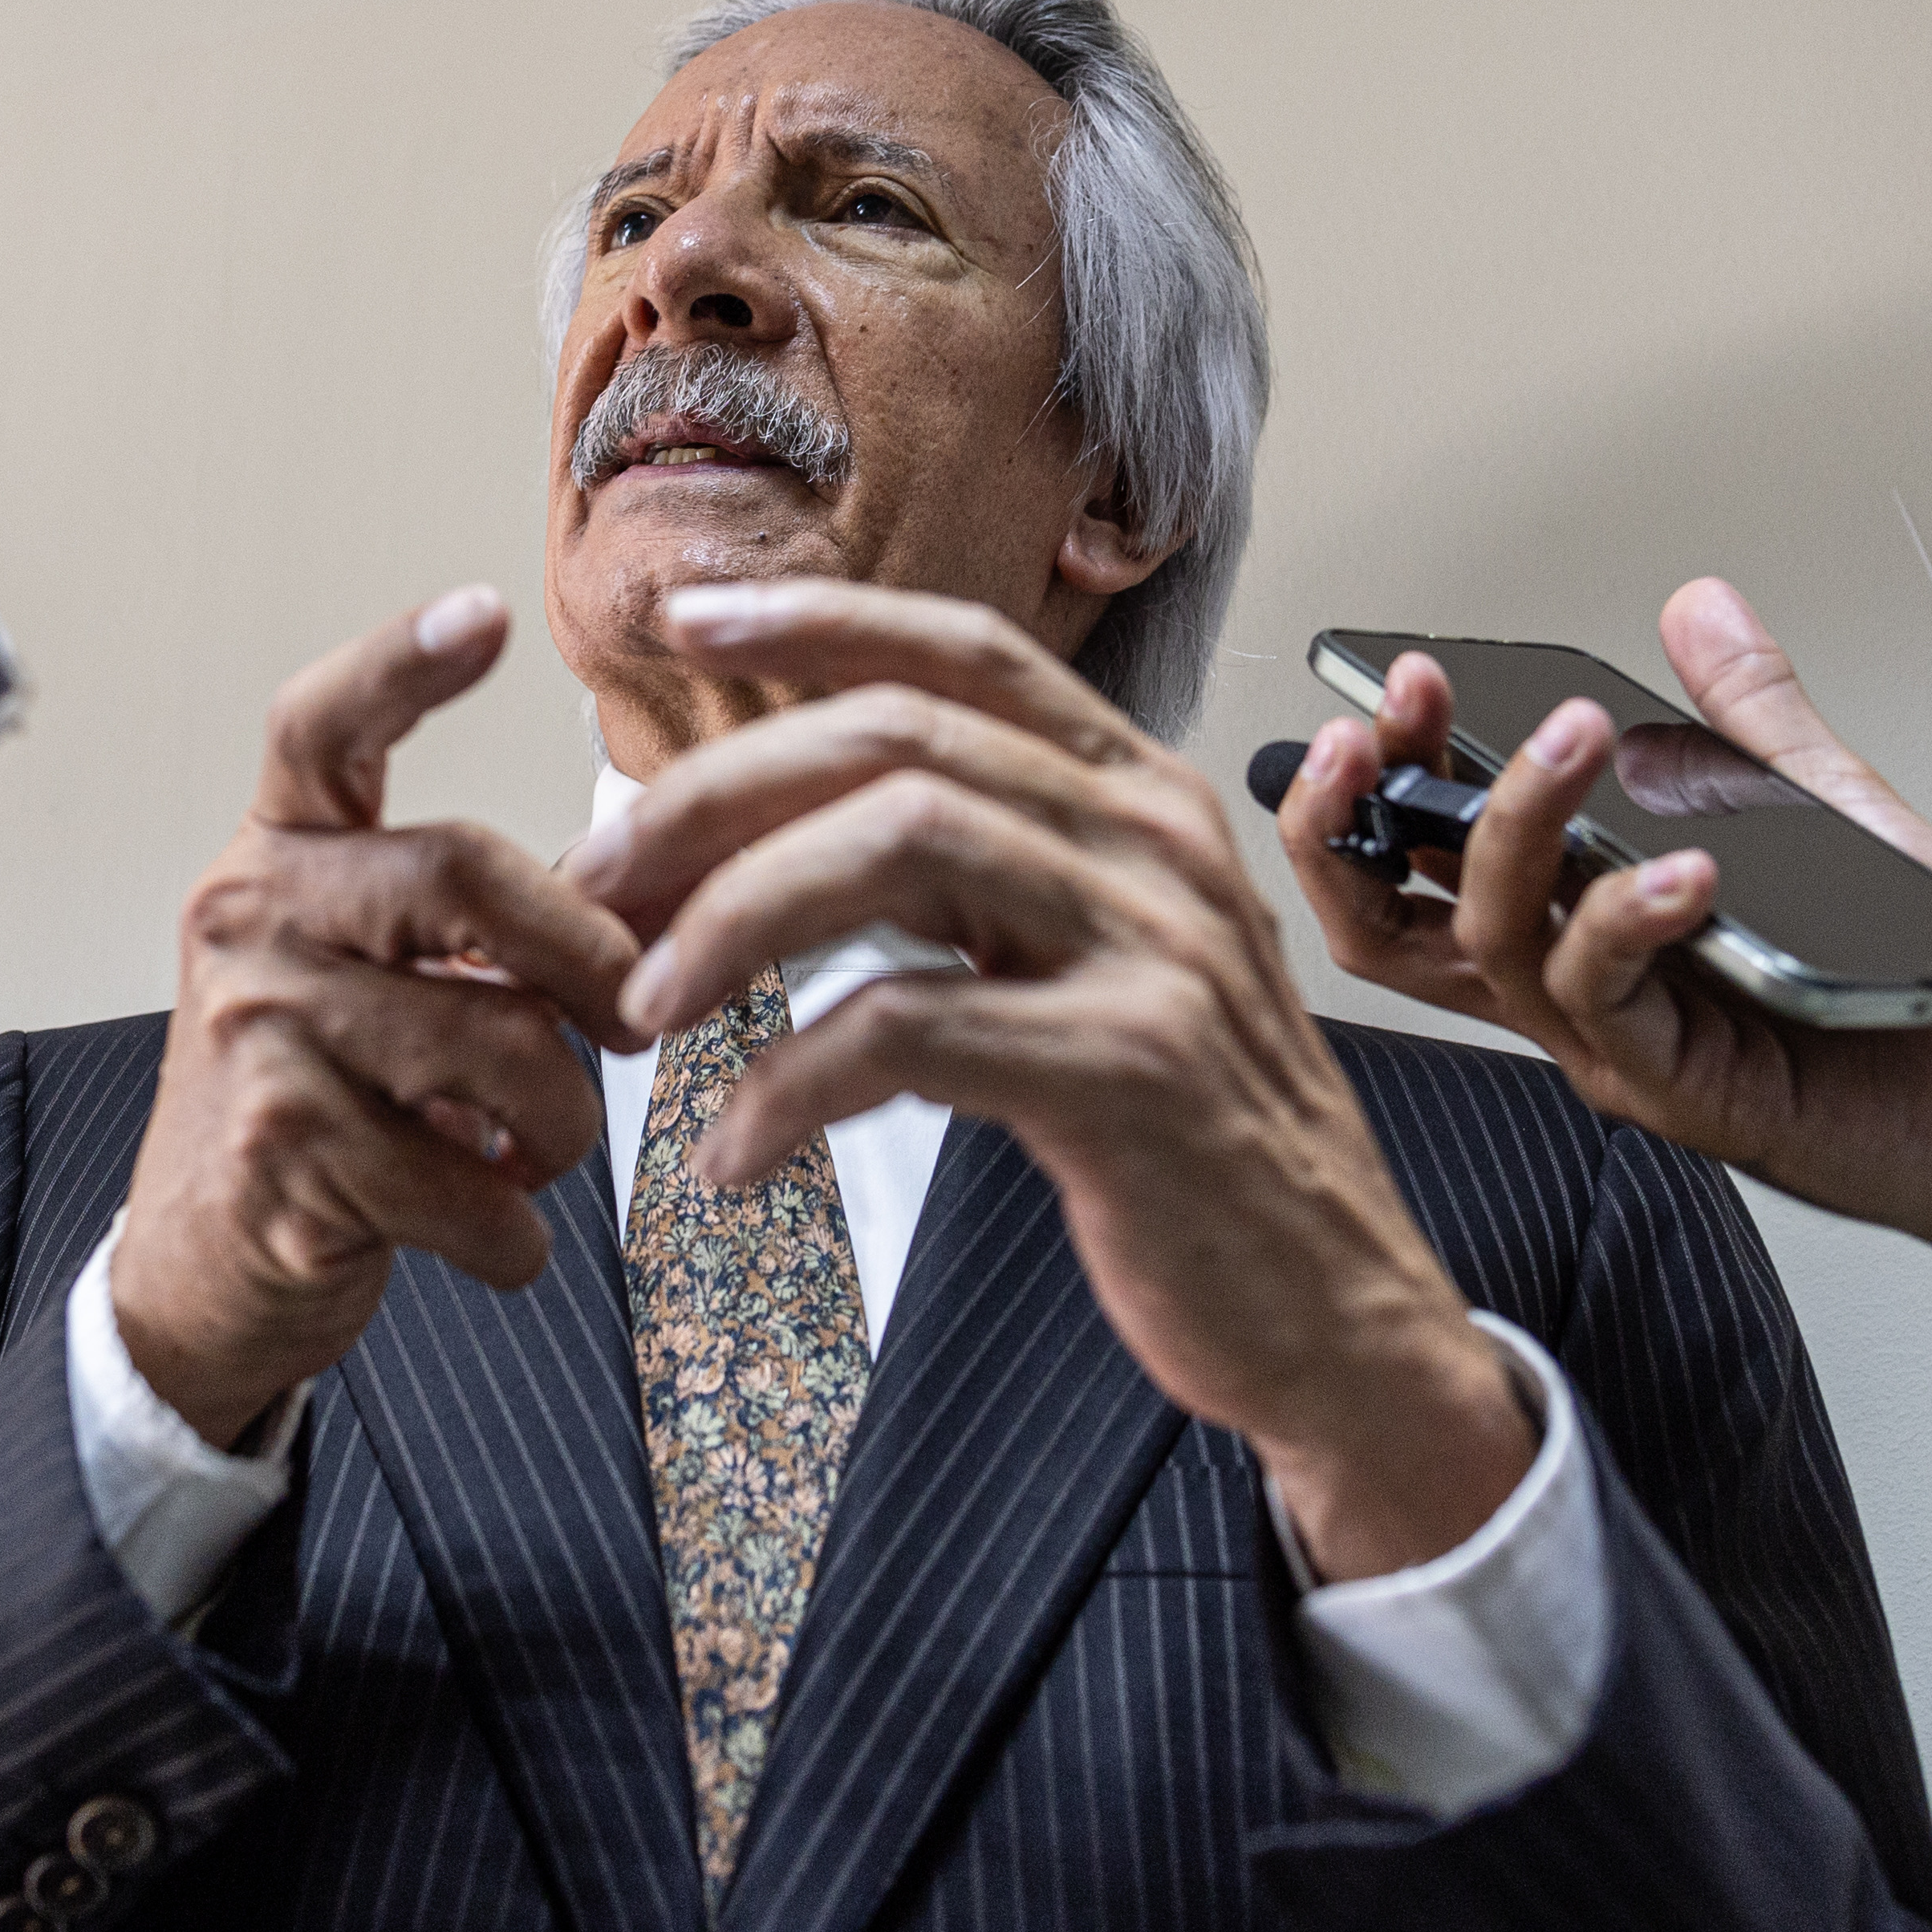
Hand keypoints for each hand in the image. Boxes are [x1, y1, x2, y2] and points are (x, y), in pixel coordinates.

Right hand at [106, 587, 646, 1446]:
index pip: (323, 725)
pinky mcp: (282, 1149)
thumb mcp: (388, 982)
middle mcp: (250, 916)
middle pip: (464, 874)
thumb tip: (674, 875)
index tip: (487, 613)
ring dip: (559, 1123)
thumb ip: (501, 921)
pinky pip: (470, 1182)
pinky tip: (488, 1231)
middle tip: (630, 1026)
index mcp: (281, 852)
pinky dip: (513, 1230)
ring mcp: (256, 1028)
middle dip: (586, 961)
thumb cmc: (326, 1105)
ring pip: (495, 1042)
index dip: (403, 664)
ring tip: (530, 1149)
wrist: (206, 1267)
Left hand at [568, 577, 1532, 1581]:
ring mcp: (1153, 947)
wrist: (1332, 1312)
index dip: (816, 620)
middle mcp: (1155, 842)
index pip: (963, 652)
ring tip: (646, 1007)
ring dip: (734, 917)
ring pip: (896, 845)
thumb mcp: (1092, 967)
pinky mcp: (1129, 1069)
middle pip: (894, 737)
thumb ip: (979, 880)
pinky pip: (910, 1030)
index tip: (685, 619)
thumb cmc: (1186, 1147)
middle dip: (716, 796)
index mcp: (1140, 798)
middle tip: (599, 883)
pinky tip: (735, 1148)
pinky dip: (790, 1083)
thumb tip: (783, 832)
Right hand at [1275, 575, 1931, 1269]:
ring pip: (1492, 938)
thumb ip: (1745, 718)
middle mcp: (1569, 987)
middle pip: (1390, 919)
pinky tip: (1681, 868)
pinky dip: (1626, 921)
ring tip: (1574, 738)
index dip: (1379, 773)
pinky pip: (1607, 1000)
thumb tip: (1699, 610)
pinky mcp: (1671, 1087)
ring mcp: (1610, 1042)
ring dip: (1516, 822)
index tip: (1407, 681)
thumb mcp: (1818, 811)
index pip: (1423, 855)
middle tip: (1401, 715)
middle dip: (1364, 809)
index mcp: (1574, 923)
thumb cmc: (1897, 986)